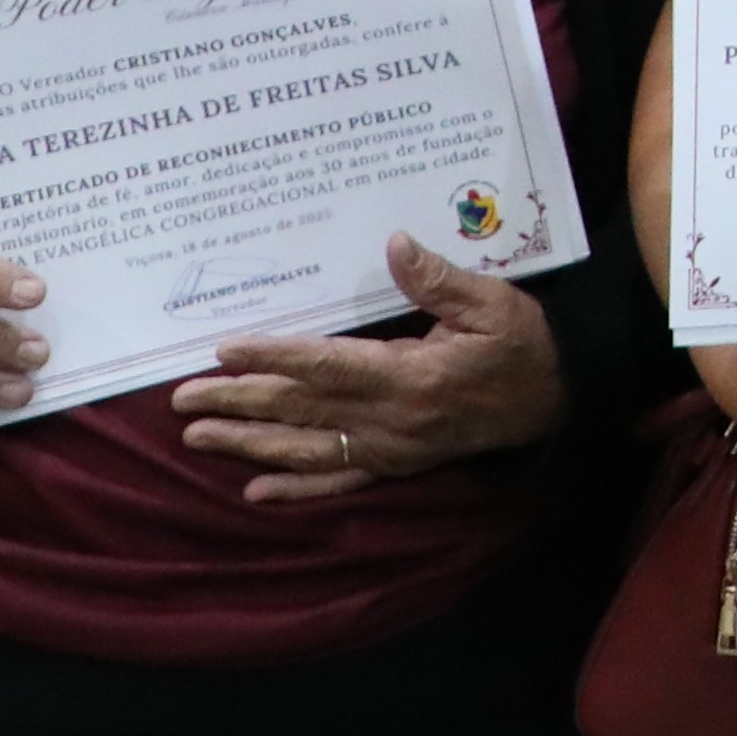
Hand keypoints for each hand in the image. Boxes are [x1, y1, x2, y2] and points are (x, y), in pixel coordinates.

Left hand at [175, 232, 568, 501]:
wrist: (554, 399)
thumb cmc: (520, 343)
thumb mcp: (491, 301)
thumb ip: (438, 278)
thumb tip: (395, 245)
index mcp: (412, 377)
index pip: (327, 366)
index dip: (274, 357)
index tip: (225, 348)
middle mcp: (392, 421)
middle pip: (302, 411)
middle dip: (239, 402)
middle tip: (182, 397)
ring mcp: (391, 450)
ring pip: (307, 450)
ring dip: (249, 444)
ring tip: (197, 435)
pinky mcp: (397, 467)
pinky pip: (338, 482)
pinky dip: (295, 488)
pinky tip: (255, 491)